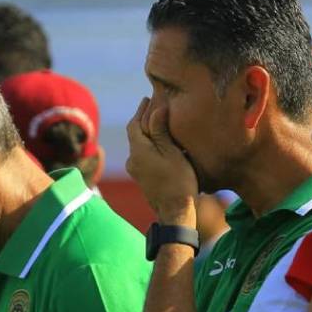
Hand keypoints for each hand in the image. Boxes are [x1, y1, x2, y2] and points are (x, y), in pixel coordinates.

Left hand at [125, 98, 197, 225]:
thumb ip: (161, 131)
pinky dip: (149, 144)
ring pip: (138, 145)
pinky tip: (159, 142)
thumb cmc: (178, 181)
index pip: (134, 124)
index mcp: (138, 151)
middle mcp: (133, 160)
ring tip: (158, 121)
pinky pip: (142, 155)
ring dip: (146, 132)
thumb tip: (155, 109)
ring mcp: (136, 171)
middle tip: (153, 106)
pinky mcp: (142, 179)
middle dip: (143, 119)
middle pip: (134, 134)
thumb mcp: (172, 152)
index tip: (148, 98)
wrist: (175, 212)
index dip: (140, 110)